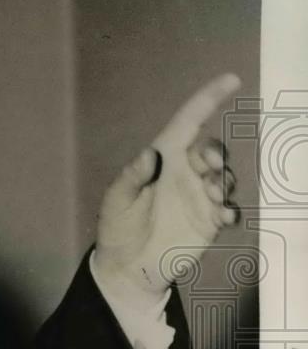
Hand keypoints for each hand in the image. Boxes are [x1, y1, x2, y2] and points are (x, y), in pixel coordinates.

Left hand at [94, 73, 241, 304]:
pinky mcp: (210, 222)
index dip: (207, 100)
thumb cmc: (117, 228)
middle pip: (213, 150)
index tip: (230, 80)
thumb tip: (151, 154)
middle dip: (217, 152)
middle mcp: (185, 173)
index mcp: (162, 160)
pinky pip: (230, 209)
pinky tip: (222, 217)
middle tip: (209, 167)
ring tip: (212, 196)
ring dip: (225, 181)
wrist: (128, 268)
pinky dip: (231, 209)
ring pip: (226, 177)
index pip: (187, 123)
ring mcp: (200, 197)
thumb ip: (132, 176)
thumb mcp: (116, 201)